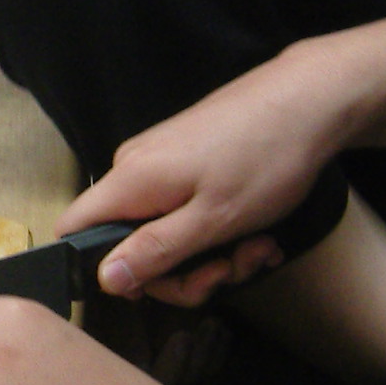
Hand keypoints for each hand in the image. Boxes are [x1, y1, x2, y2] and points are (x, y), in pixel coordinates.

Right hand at [61, 41, 363, 300]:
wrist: (311, 98)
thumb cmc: (265, 157)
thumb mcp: (212, 220)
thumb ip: (154, 251)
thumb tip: (104, 279)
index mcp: (130, 181)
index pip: (74, 230)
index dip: (104, 270)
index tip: (157, 286)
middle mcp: (135, 168)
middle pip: (128, 241)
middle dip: (180, 270)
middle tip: (229, 271)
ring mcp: (163, 161)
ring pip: (165, 229)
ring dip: (210, 253)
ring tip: (258, 248)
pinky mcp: (188, 157)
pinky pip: (185, 208)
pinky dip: (218, 228)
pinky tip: (258, 233)